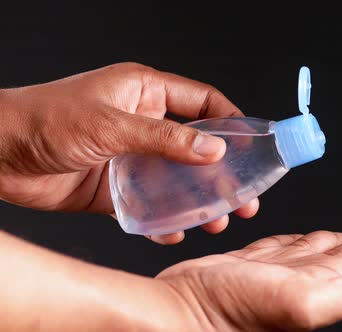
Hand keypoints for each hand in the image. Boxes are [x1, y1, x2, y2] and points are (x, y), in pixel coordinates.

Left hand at [0, 62, 258, 243]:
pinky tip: (174, 232)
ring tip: (219, 219)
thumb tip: (214, 150)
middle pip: (195, 147)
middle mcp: (142, 123)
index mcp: (145, 92)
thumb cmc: (44, 121)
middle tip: (243, 196)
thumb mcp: (110, 125)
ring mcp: (130, 157)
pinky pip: (150, 204)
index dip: (230, 121)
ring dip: (199, 201)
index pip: (201, 102)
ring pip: (177, 179)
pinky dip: (164, 219)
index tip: (252, 146)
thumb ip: (164, 139)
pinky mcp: (115, 187)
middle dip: (222, 172)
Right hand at [157, 230, 341, 330]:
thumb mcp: (308, 303)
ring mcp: (280, 275)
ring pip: (325, 252)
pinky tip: (314, 239)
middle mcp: (308, 283)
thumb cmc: (232, 315)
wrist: (175, 315)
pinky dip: (308, 241)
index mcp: (326, 291)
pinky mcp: (254, 266)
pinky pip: (290, 248)